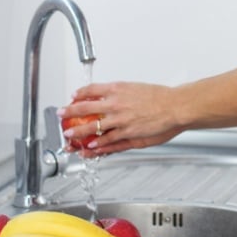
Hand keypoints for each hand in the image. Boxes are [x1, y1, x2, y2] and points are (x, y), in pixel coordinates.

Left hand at [58, 81, 184, 156]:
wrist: (175, 107)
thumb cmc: (160, 98)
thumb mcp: (136, 88)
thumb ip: (121, 93)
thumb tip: (110, 95)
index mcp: (117, 90)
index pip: (91, 90)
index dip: (79, 94)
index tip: (74, 96)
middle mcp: (115, 105)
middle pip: (85, 108)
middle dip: (69, 112)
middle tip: (61, 114)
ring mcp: (120, 121)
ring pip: (93, 128)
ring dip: (78, 133)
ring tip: (69, 136)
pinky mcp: (127, 135)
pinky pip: (107, 142)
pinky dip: (97, 146)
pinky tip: (89, 148)